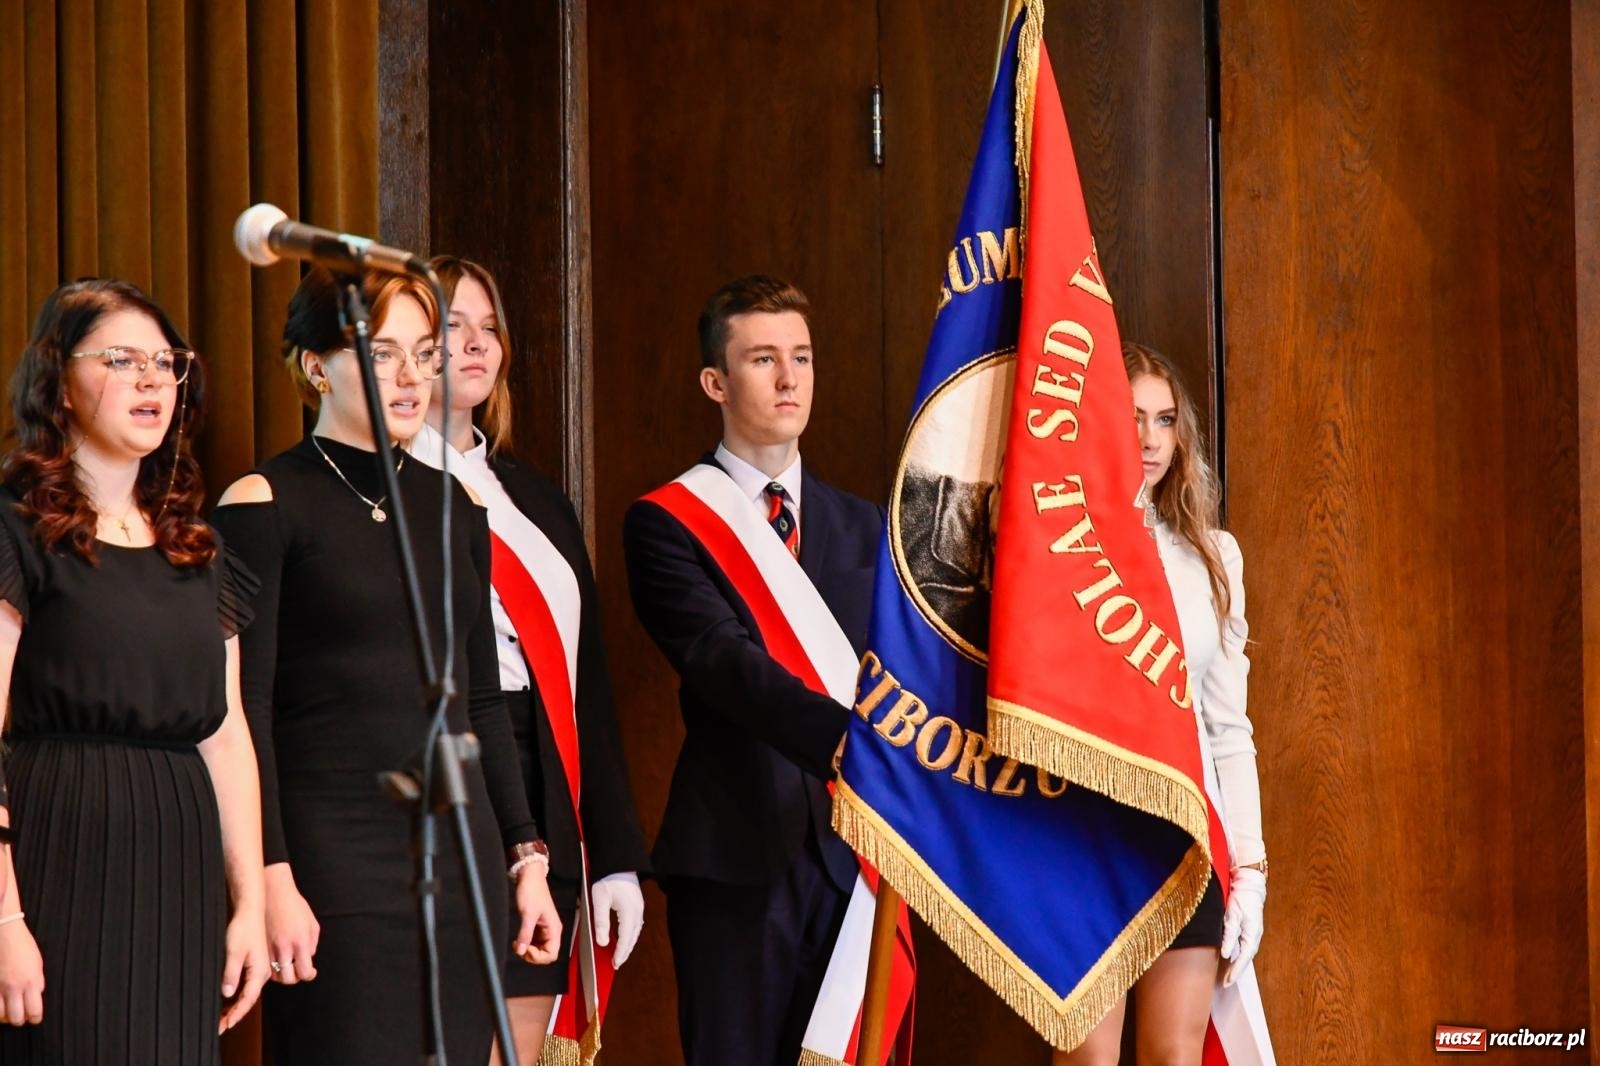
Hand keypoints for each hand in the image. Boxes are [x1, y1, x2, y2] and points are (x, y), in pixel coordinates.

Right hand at [0, 920, 43, 1025]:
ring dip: (3, 1016)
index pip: (34, 1011)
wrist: (2, 931)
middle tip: (19, 1016)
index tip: (34, 1018)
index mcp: (31, 981)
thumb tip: (36, 995)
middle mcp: (13, 987)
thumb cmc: (21, 944)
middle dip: (19, 1019)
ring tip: (6, 1012)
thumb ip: (37, 982)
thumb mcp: (37, 963)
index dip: (35, 1018)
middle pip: (16, 1018)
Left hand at [219, 906, 268, 1033]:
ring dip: (234, 1007)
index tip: (224, 1025)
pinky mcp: (254, 964)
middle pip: (248, 1000)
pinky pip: (246, 986)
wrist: (251, 911)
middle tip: (218, 1027)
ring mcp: (259, 969)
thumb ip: (231, 974)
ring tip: (220, 1018)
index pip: (247, 1000)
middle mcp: (262, 973)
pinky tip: (227, 1001)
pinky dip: (236, 996)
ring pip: (247, 994)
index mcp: (259, 971)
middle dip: (234, 1015)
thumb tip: (227, 993)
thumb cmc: (243, 928)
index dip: (236, 1014)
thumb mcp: (234, 952)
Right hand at [264, 863, 319, 984]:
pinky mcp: (258, 947)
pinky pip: (264, 967)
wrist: (272, 892)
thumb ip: (312, 943)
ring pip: (275, 976)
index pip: (304, 972)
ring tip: (287, 967)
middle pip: (288, 979)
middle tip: (298, 971)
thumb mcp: (311, 923)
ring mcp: (269, 949)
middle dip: (295, 978)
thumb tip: (309, 958)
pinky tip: (276, 962)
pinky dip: (271, 969)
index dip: (309, 975)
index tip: (310, 972)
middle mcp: (284, 948)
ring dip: (282, 975)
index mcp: (300, 941)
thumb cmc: (294, 905)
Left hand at [512, 865, 562, 965]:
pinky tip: (519, 938)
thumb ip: (525, 934)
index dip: (538, 957)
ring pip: (540, 949)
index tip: (525, 949)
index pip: (552, 954)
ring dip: (529, 949)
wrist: (530, 876)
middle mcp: (552, 930)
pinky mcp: (538, 926)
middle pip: (546, 954)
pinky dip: (527, 943)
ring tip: (518, 942)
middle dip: (532, 955)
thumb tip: (521, 951)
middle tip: (520, 947)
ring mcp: (545, 929)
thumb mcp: (527, 914)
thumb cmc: (532, 891)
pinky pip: (535, 941)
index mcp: (554, 929)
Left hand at [591, 873, 643, 968]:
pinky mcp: (637, 903)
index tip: (615, 964)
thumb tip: (603, 943)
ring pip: (635, 932)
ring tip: (620, 954)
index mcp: (630, 912)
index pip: (626, 939)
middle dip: (625, 952)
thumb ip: (601, 923)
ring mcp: (639, 907)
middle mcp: (638, 912)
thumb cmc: (607, 879)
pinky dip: (630, 934)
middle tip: (616, 964)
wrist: (618, 861)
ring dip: (628, 944)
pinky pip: (635, 924)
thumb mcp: (600, 901)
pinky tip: (625, 937)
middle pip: (633, 938)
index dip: (621, 953)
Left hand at [1219, 867, 1265, 985]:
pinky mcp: (1248, 931)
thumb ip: (1229, 935)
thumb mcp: (1232, 916)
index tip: (1227, 982)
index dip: (1235, 972)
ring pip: (1244, 955)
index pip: (1244, 959)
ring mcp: (1253, 935)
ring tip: (1226, 977)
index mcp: (1252, 935)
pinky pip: (1243, 948)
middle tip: (1225, 985)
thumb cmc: (1241, 899)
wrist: (1249, 886)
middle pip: (1245, 960)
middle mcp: (1254, 937)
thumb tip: (1226, 954)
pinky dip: (1237, 957)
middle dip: (1235, 973)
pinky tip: (1230, 961)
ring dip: (1236, 966)